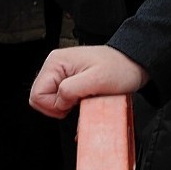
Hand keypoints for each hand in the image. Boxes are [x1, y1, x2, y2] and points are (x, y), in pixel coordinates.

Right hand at [29, 45, 148, 118]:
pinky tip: (84, 101)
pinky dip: (71, 105)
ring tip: (84, 98)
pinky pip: (61, 99)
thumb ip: (71, 89)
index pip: (37, 95)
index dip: (54, 106)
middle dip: (59, 107)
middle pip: (41, 99)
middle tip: (79, 101)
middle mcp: (56, 66)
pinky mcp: (70, 80)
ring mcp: (62, 73)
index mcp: (56, 62)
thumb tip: (58, 101)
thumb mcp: (96, 80)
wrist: (133, 63)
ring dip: (67, 106)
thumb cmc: (119, 68)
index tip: (72, 103)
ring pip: (52, 101)